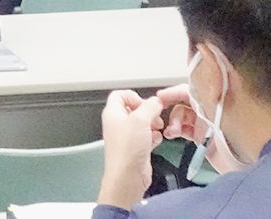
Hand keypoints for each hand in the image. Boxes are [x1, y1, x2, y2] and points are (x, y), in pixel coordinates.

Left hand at [97, 89, 164, 209]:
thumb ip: (149, 107)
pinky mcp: (136, 148)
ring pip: (142, 123)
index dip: (133, 96)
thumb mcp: (140, 120)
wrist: (128, 176)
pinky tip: (156, 140)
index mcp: (112, 113)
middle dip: (147, 112)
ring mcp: (126, 136)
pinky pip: (146, 136)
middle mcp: (118, 124)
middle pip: (134, 109)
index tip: (145, 103)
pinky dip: (153, 137)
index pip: (119, 95)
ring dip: (153, 124)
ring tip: (157, 128)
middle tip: (155, 117)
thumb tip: (155, 101)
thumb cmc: (127, 149)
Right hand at [156, 84, 244, 174]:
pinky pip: (184, 129)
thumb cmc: (242, 135)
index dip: (174, 91)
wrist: (249, 164)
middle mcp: (210, 108)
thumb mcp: (224, 109)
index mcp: (216, 98)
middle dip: (171, 106)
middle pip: (183, 100)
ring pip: (182, 115)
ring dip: (173, 121)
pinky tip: (172, 135)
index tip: (160, 97)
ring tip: (171, 131)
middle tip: (161, 113)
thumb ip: (208, 91)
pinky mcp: (203, 137)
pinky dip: (176, 130)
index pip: (191, 87)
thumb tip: (199, 71)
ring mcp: (206, 123)